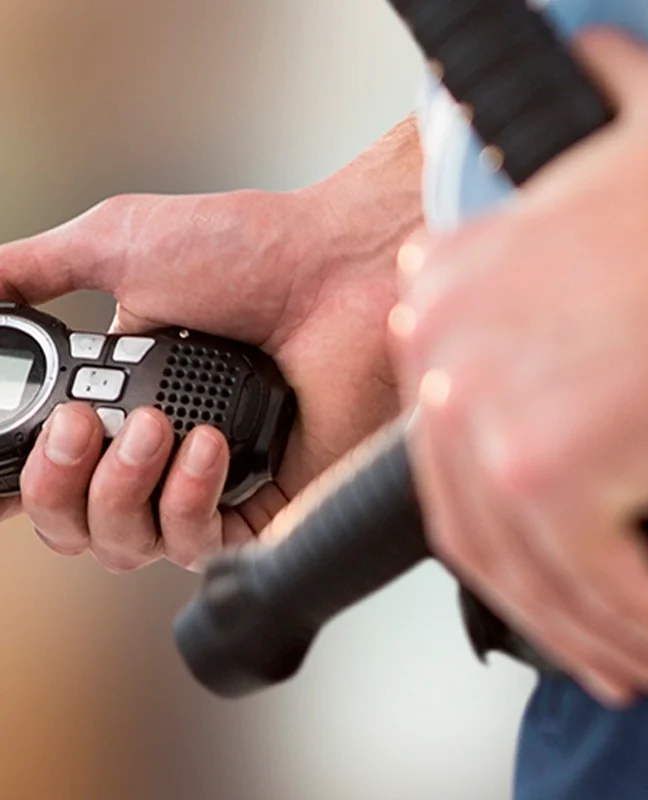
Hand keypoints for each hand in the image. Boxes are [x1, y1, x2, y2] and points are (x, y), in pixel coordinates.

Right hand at [0, 118, 422, 571]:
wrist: (335, 269)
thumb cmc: (246, 252)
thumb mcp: (117, 246)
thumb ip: (37, 271)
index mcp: (123, 399)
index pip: (53, 472)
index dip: (26, 479)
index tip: (16, 458)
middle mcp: (163, 451)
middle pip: (77, 526)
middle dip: (58, 485)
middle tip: (81, 424)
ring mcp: (214, 482)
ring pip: (127, 546)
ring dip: (119, 490)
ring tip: (152, 425)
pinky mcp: (267, 505)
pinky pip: (201, 544)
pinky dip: (186, 501)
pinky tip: (205, 447)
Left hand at [390, 31, 647, 716]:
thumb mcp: (646, 138)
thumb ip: (594, 119)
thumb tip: (598, 61)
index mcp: (449, 287)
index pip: (442, 447)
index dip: (504, 523)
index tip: (560, 567)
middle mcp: (445, 347)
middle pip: (476, 520)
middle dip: (555, 602)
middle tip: (619, 643)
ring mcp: (484, 406)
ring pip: (529, 569)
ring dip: (608, 637)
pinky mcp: (549, 464)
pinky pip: (588, 584)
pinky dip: (644, 635)